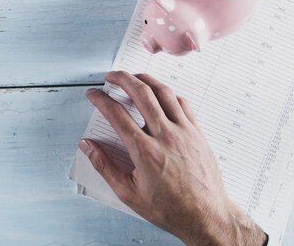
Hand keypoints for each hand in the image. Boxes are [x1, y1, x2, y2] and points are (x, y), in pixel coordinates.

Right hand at [79, 71, 266, 245]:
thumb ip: (105, 166)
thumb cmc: (170, 208)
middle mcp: (165, 136)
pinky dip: (167, 93)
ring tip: (133, 77)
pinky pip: (182, 103)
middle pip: (141, 93)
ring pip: (163, 92)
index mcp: (145, 152)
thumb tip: (88, 146)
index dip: (101, 100)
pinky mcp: (197, 133)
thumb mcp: (128, 193)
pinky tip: (159, 94)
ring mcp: (184, 132)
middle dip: (122, 78)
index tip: (93, 95)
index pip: (117, 114)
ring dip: (145, 79)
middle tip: (111, 77)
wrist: (206, 216)